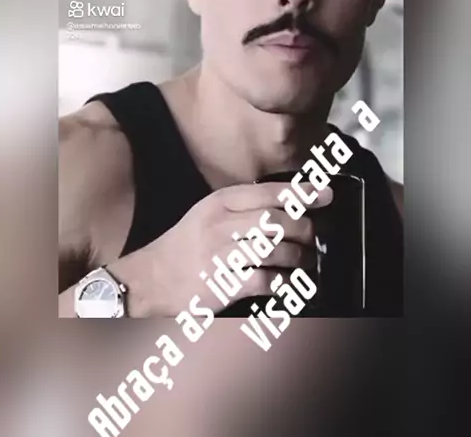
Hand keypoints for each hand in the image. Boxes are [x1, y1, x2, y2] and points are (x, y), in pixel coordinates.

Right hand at [136, 181, 332, 315]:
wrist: (151, 278)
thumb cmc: (185, 245)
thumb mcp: (208, 214)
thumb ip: (243, 207)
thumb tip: (288, 204)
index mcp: (220, 203)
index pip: (269, 192)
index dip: (302, 193)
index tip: (326, 194)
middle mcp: (222, 225)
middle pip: (277, 220)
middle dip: (305, 229)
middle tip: (315, 237)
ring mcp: (222, 255)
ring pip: (277, 250)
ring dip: (300, 257)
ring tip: (308, 262)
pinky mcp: (225, 285)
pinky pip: (267, 280)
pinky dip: (284, 282)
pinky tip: (288, 283)